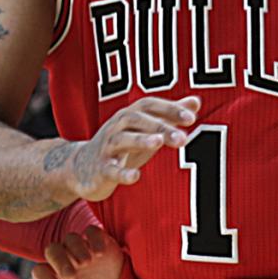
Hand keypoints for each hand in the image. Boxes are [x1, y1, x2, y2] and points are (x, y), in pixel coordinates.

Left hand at [5, 221, 121, 278]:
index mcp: (49, 274)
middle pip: (52, 250)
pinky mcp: (98, 242)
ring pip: (71, 239)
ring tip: (86, 264)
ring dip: (76, 250)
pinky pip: (92, 232)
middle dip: (59, 262)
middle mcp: (62, 258)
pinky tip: (100, 254)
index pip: (40, 272)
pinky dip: (95, 240)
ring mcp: (80, 249)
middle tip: (71, 277)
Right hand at [71, 97, 197, 199]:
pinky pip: (111, 170)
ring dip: (140, 140)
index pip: (149, 105)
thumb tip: (196, 102)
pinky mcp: (101, 169)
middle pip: (137, 120)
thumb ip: (169, 115)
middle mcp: (117, 127)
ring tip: (158, 142)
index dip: (169, 109)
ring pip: (122, 140)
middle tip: (183, 138)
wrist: (82, 167)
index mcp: (130, 116)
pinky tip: (136, 176)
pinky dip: (122, 173)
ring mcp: (107, 148)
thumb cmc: (122, 146)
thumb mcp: (146, 129)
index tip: (191, 117)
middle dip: (160, 127)